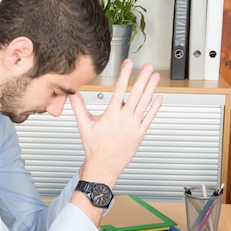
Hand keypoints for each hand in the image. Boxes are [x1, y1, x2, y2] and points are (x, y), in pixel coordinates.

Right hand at [69, 59, 162, 185]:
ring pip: (145, 103)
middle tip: (148, 67)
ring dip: (151, 88)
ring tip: (156, 77)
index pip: (120, 89)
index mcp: (111, 115)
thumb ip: (78, 107)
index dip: (125, 74)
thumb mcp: (84, 125)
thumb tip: (72, 94)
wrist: (104, 166)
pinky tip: (158, 98)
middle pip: (136, 94)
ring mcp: (134, 126)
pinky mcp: (140, 133)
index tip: (129, 64)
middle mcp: (125, 119)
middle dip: (143, 78)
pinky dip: (155, 107)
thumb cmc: (95, 148)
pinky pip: (150, 118)